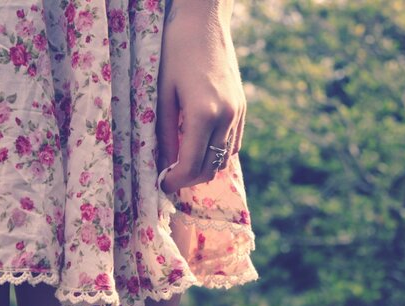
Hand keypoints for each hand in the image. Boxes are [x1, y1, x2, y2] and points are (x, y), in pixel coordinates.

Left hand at [155, 0, 246, 193]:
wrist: (204, 21)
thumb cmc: (175, 52)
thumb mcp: (162, 93)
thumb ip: (164, 133)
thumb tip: (165, 164)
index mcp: (203, 114)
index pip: (191, 164)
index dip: (175, 181)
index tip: (162, 185)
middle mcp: (226, 117)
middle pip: (211, 167)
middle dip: (190, 179)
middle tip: (170, 178)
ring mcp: (238, 113)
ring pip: (224, 158)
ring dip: (204, 167)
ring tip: (182, 164)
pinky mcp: (242, 107)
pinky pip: (232, 143)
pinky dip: (216, 152)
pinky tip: (199, 146)